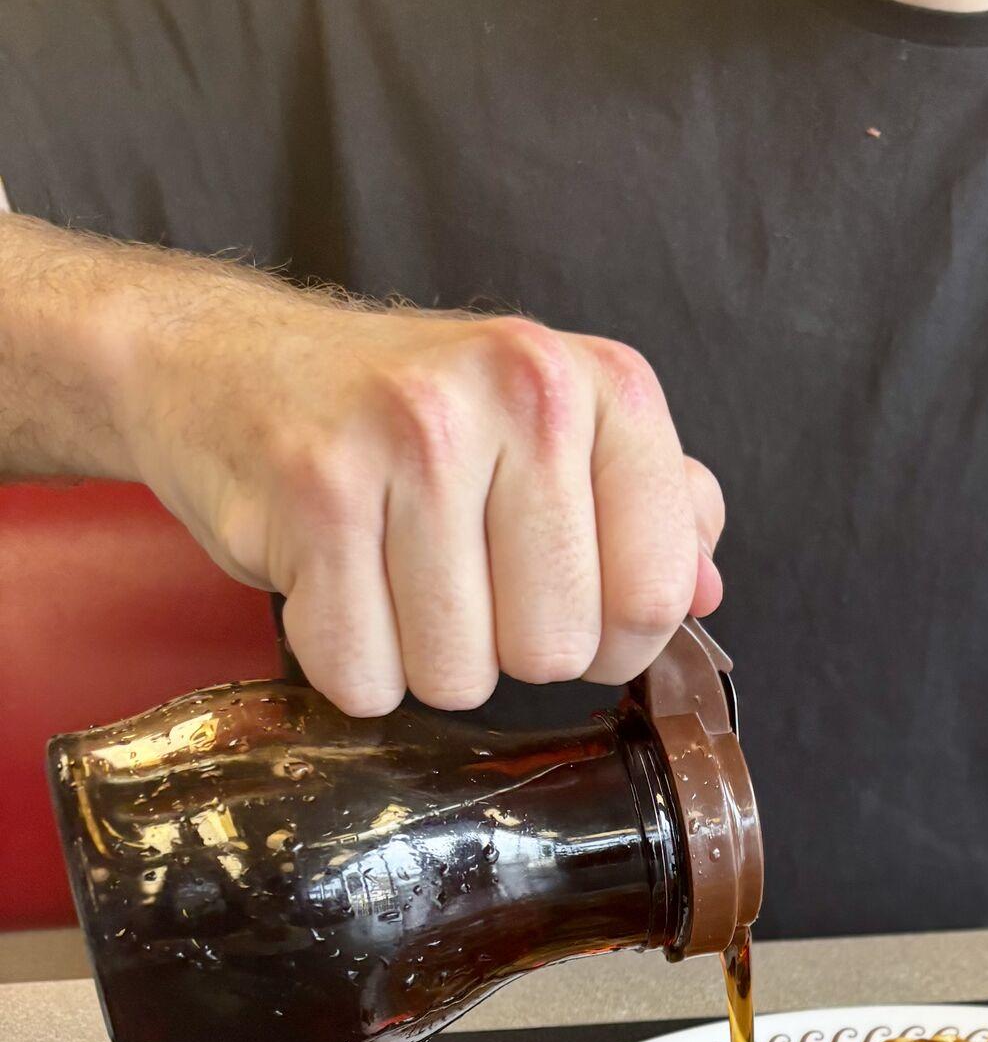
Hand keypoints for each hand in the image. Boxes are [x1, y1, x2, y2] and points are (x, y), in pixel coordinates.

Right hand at [116, 290, 723, 716]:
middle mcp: (521, 390)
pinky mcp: (318, 490)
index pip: (656, 597)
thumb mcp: (555, 433)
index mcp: (603, 385)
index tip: (559, 598)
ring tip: (390, 573)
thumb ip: (651, 509)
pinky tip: (334, 584)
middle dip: (505, 651)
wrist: (228, 364)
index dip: (610, 639)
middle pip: (557, 653)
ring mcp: (415, 436)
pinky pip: (365, 675)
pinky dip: (346, 661)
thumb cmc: (411, 418)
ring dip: (420, 659)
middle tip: (454, 576)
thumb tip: (706, 594)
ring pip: (459, 677)